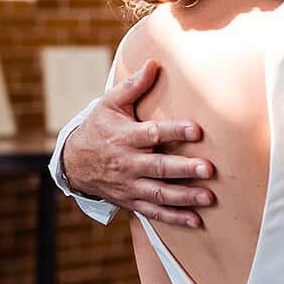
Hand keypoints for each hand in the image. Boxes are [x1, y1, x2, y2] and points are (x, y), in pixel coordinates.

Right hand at [63, 61, 215, 227]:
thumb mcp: (110, 104)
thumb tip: (154, 63)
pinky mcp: (131, 200)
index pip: (151, 134)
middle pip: (157, 167)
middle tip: (208, 169)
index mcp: (124, 137)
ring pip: (158, 193)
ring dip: (184, 197)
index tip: (196, 130)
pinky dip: (174, 218)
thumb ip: (133, 87)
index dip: (174, 132)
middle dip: (183, 169)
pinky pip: (153, 212)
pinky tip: (196, 220)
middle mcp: (127, 163)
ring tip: (208, 197)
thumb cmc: (99, 128)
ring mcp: (129, 185)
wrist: (74, 162)